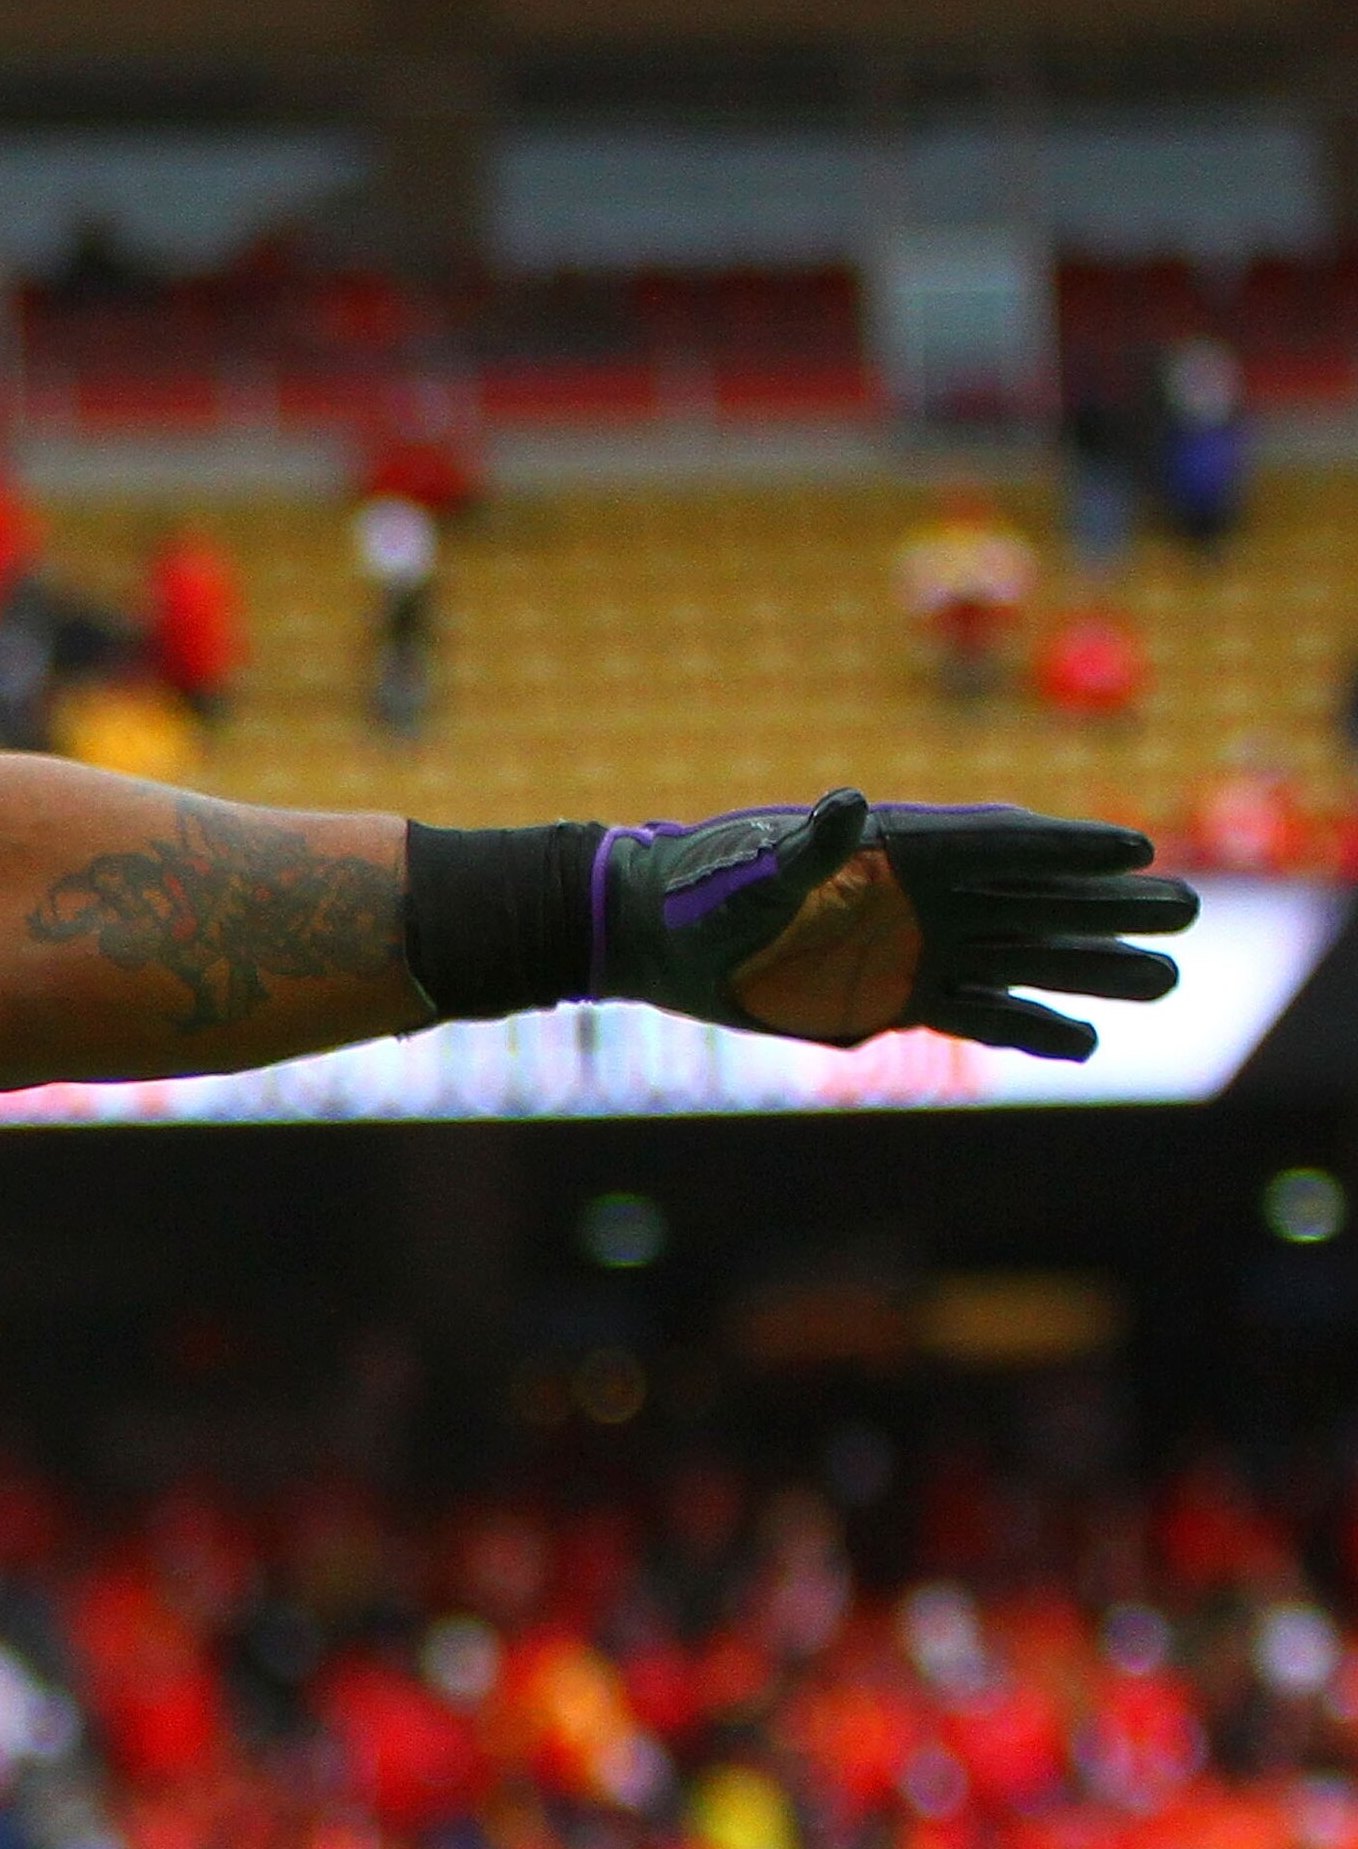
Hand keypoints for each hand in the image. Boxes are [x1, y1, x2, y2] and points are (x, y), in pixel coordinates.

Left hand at [597, 793, 1193, 1060]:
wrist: (663, 939)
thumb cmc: (703, 886)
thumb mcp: (753, 868)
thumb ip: (811, 848)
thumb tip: (849, 806)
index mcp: (899, 849)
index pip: (1002, 844)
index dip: (1069, 847)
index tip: (1136, 850)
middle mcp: (924, 896)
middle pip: (1037, 899)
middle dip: (1110, 906)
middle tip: (1186, 912)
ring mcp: (917, 948)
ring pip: (1027, 958)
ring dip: (1093, 970)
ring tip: (1165, 980)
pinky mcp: (899, 998)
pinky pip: (982, 1014)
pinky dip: (1032, 1028)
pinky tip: (1087, 1041)